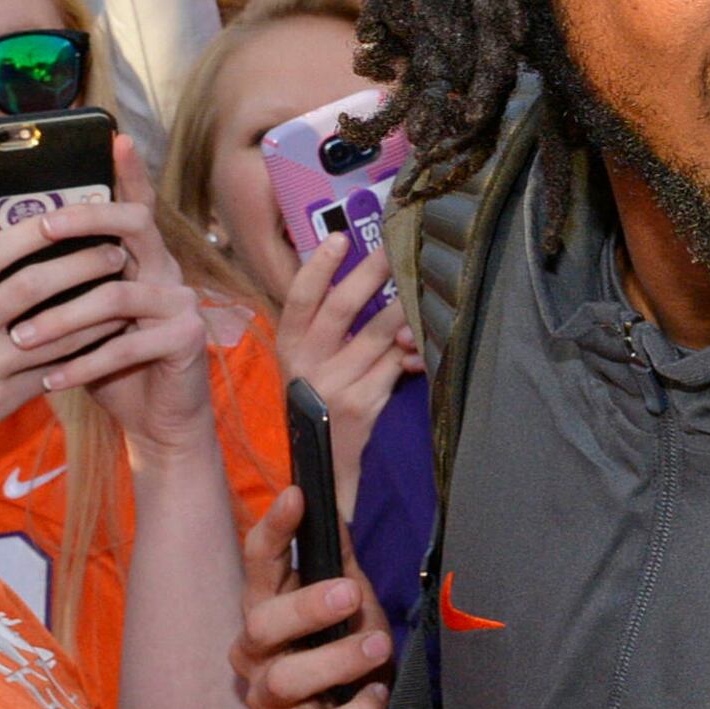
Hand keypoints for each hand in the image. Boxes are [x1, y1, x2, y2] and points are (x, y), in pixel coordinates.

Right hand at [0, 205, 152, 488]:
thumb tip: (24, 248)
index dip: (30, 231)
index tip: (68, 212)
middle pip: (29, 286)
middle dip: (79, 265)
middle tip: (114, 250)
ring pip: (53, 332)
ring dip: (95, 309)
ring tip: (126, 290)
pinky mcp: (1, 401)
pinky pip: (55, 369)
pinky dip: (87, 351)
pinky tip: (112, 336)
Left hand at [27, 148, 218, 461]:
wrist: (157, 417)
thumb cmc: (112, 361)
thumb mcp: (84, 317)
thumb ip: (65, 284)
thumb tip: (7, 249)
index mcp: (142, 258)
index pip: (135, 205)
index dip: (129, 171)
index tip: (114, 137)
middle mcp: (167, 270)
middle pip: (134, 225)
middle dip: (86, 220)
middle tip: (41, 230)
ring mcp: (181, 304)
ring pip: (116, 294)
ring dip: (61, 319)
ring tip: (20, 340)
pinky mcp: (185, 340)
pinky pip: (125, 347)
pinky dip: (82, 365)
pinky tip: (50, 381)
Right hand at [232, 483, 392, 708]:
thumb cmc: (342, 667)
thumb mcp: (348, 610)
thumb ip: (340, 565)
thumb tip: (333, 509)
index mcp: (267, 612)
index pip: (259, 566)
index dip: (274, 530)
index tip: (297, 496)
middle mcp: (257, 656)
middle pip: (262, 624)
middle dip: (304, 607)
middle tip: (349, 593)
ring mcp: (271, 703)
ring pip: (288, 678)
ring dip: (337, 659)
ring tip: (378, 646)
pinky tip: (376, 698)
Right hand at [276, 230, 415, 509]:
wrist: (319, 471)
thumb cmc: (317, 404)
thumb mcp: (307, 366)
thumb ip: (325, 329)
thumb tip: (363, 278)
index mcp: (287, 349)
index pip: (299, 299)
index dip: (319, 266)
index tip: (340, 237)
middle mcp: (306, 366)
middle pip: (342, 308)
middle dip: (372, 273)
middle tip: (395, 247)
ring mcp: (335, 387)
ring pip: (379, 334)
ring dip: (403, 309)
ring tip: (421, 285)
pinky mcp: (362, 406)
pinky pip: (395, 365)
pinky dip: (412, 351)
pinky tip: (422, 342)